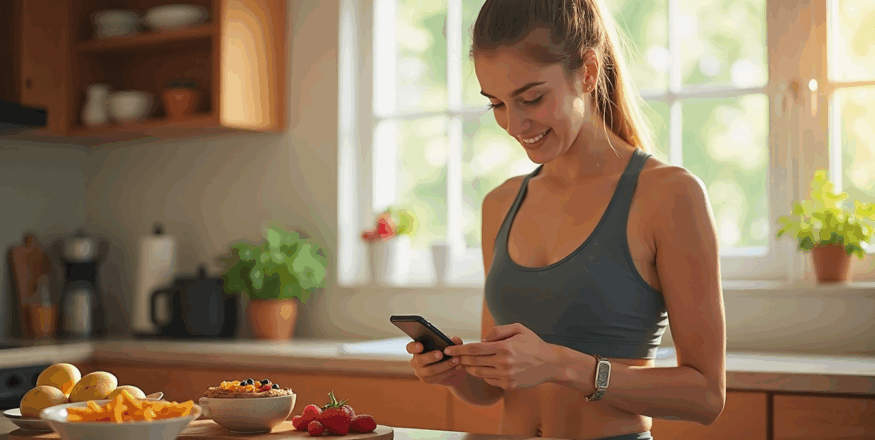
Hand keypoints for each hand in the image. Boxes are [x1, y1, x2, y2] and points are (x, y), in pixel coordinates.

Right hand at [406, 336, 466, 386]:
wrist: (454, 369)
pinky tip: (457, 367)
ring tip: (456, 360)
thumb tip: (454, 339)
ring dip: (445, 365)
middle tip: (441, 354)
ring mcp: (420, 372)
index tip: (420, 346)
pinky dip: (448, 372)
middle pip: (419, 360)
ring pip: (430, 370)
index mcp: (418, 349)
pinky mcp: (426, 380)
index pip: (410, 347)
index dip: (414, 347)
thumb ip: (454, 341)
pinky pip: (437, 377)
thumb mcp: (453, 346)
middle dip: (430, 357)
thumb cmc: (449, 353)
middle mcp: (416, 360)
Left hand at [442, 323, 556, 389]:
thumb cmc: (533, 344)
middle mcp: (503, 363)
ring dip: (469, 367)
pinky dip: (483, 374)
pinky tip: (485, 368)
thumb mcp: (518, 328)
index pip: (474, 349)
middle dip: (460, 359)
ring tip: (467, 362)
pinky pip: (489, 380)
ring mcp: (505, 376)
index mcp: (504, 347)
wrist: (550, 364)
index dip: (458, 349)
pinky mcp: (508, 385)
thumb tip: (481, 339)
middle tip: (452, 356)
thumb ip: (498, 331)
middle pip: (472, 362)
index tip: (448, 349)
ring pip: (478, 372)